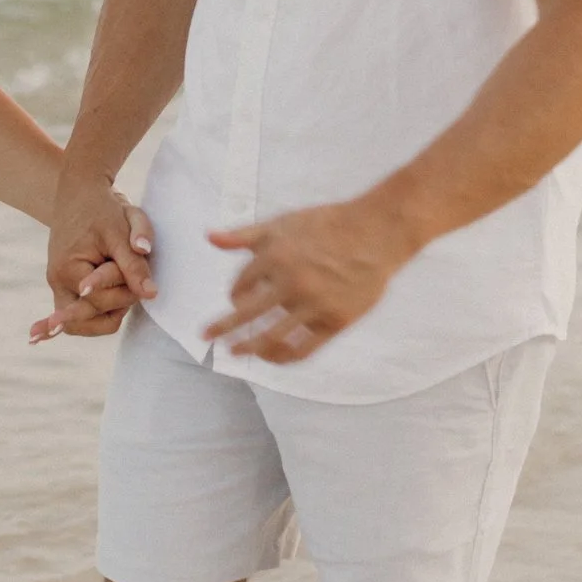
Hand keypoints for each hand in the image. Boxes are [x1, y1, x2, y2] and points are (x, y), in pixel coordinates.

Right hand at [30, 185, 154, 343]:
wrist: (80, 191)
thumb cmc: (102, 208)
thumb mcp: (122, 231)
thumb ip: (134, 264)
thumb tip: (150, 294)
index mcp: (68, 270)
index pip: (100, 302)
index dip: (124, 292)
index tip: (134, 270)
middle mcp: (57, 282)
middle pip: (87, 320)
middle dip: (116, 303)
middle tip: (127, 274)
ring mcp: (59, 286)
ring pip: (81, 323)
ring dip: (107, 310)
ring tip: (120, 282)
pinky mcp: (65, 286)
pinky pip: (74, 313)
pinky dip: (82, 317)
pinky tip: (35, 338)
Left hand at [200, 198, 406, 363]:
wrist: (377, 232)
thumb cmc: (327, 224)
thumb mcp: (282, 223)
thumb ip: (244, 235)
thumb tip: (209, 237)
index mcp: (275, 256)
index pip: (240, 286)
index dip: (234, 295)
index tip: (237, 300)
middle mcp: (291, 282)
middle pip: (247, 314)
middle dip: (223, 327)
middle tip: (204, 336)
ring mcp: (314, 304)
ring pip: (271, 337)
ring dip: (248, 347)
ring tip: (235, 352)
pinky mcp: (335, 321)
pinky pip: (302, 349)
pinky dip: (283, 357)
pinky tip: (271, 357)